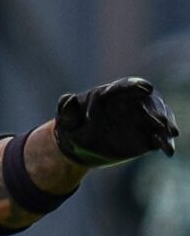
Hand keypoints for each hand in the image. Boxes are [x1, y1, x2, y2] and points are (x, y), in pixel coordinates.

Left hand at [54, 76, 178, 165]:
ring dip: (166, 124)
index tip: (147, 88)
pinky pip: (160, 137)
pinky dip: (165, 141)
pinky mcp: (147, 136)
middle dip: (157, 109)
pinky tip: (166, 149)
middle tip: (160, 121)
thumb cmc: (72, 128)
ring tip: (169, 133)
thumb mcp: (66, 120)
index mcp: (109, 94)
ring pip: (160, 117)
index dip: (136, 86)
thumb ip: (66, 110)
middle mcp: (129, 104)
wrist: (79, 146)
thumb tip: (69, 98)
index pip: (124, 86)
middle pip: (149, 101)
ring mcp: (140, 120)